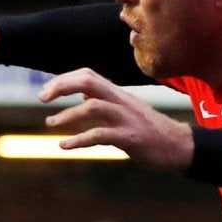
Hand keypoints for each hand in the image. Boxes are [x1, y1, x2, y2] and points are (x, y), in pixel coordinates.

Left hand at [38, 69, 193, 169]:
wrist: (179, 146)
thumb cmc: (150, 130)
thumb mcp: (126, 109)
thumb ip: (105, 99)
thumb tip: (83, 92)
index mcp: (119, 94)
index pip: (88, 75)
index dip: (64, 79)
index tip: (46, 92)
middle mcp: (122, 101)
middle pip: (88, 81)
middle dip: (61, 87)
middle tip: (41, 98)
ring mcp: (126, 118)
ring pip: (92, 106)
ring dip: (67, 115)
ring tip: (50, 123)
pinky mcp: (130, 137)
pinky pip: (100, 135)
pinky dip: (79, 140)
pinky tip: (64, 146)